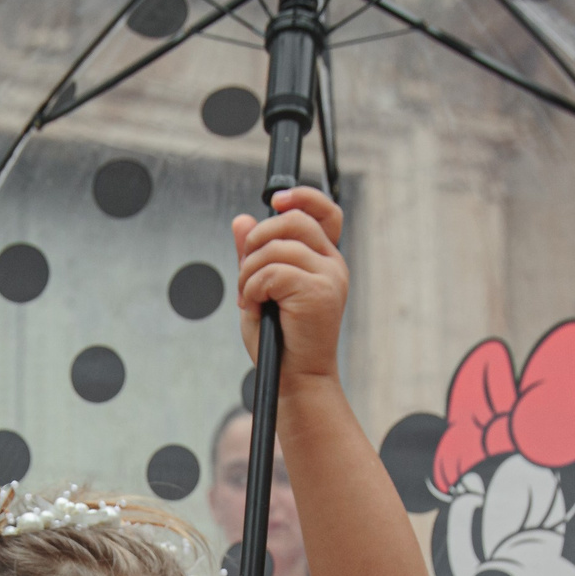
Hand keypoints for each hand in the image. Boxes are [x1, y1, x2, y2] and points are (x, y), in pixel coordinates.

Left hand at [232, 188, 346, 381]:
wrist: (295, 378)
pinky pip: (273, 271)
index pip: (325, 212)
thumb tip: (241, 220)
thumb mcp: (260, 289)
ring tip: (248, 296)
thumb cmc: (280, 340)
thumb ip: (253, 255)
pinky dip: (253, 287)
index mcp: (324, 259)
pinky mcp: (319, 293)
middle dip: (258, 238)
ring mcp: (329, 277)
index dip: (302, 197)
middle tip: (246, 269)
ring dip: (250, 271)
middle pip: (294, 220)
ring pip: (278, 247)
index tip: (275, 200)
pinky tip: (255, 305)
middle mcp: (332, 264)